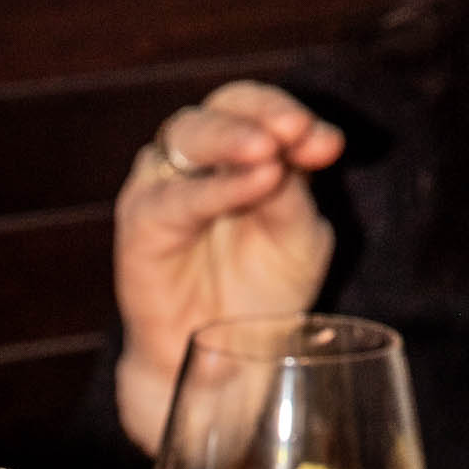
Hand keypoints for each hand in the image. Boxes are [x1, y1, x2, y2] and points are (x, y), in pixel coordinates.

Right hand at [113, 81, 343, 458]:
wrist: (223, 362)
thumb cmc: (260, 295)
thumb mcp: (298, 238)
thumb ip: (298, 193)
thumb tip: (302, 148)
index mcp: (243, 153)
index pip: (263, 111)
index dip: (293, 116)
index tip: (328, 145)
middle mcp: (200, 160)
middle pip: (225, 106)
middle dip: (264, 112)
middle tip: (296, 131)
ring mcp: (165, 184)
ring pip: (190, 132)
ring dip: (232, 136)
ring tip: (269, 152)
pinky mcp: (140, 220)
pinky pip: (176, 195)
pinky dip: (215, 189)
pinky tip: (252, 184)